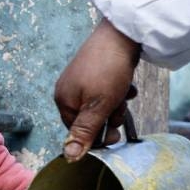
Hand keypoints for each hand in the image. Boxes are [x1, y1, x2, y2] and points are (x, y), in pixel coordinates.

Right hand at [54, 18, 140, 161]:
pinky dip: (118, 90)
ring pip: (101, 105)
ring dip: (116, 103)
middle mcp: (68, 90)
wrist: (122, 33)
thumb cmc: (108, 70)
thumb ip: (84, 133)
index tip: (114, 132)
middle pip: (90, 118)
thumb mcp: (98, 107)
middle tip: (120, 106)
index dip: (97, 134)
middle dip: (109, 115)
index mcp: (63, 100)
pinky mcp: (95, 70)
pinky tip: (126, 84)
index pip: (77, 131)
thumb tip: (69, 157)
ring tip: (125, 91)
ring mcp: (81, 79)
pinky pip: (106, 91)